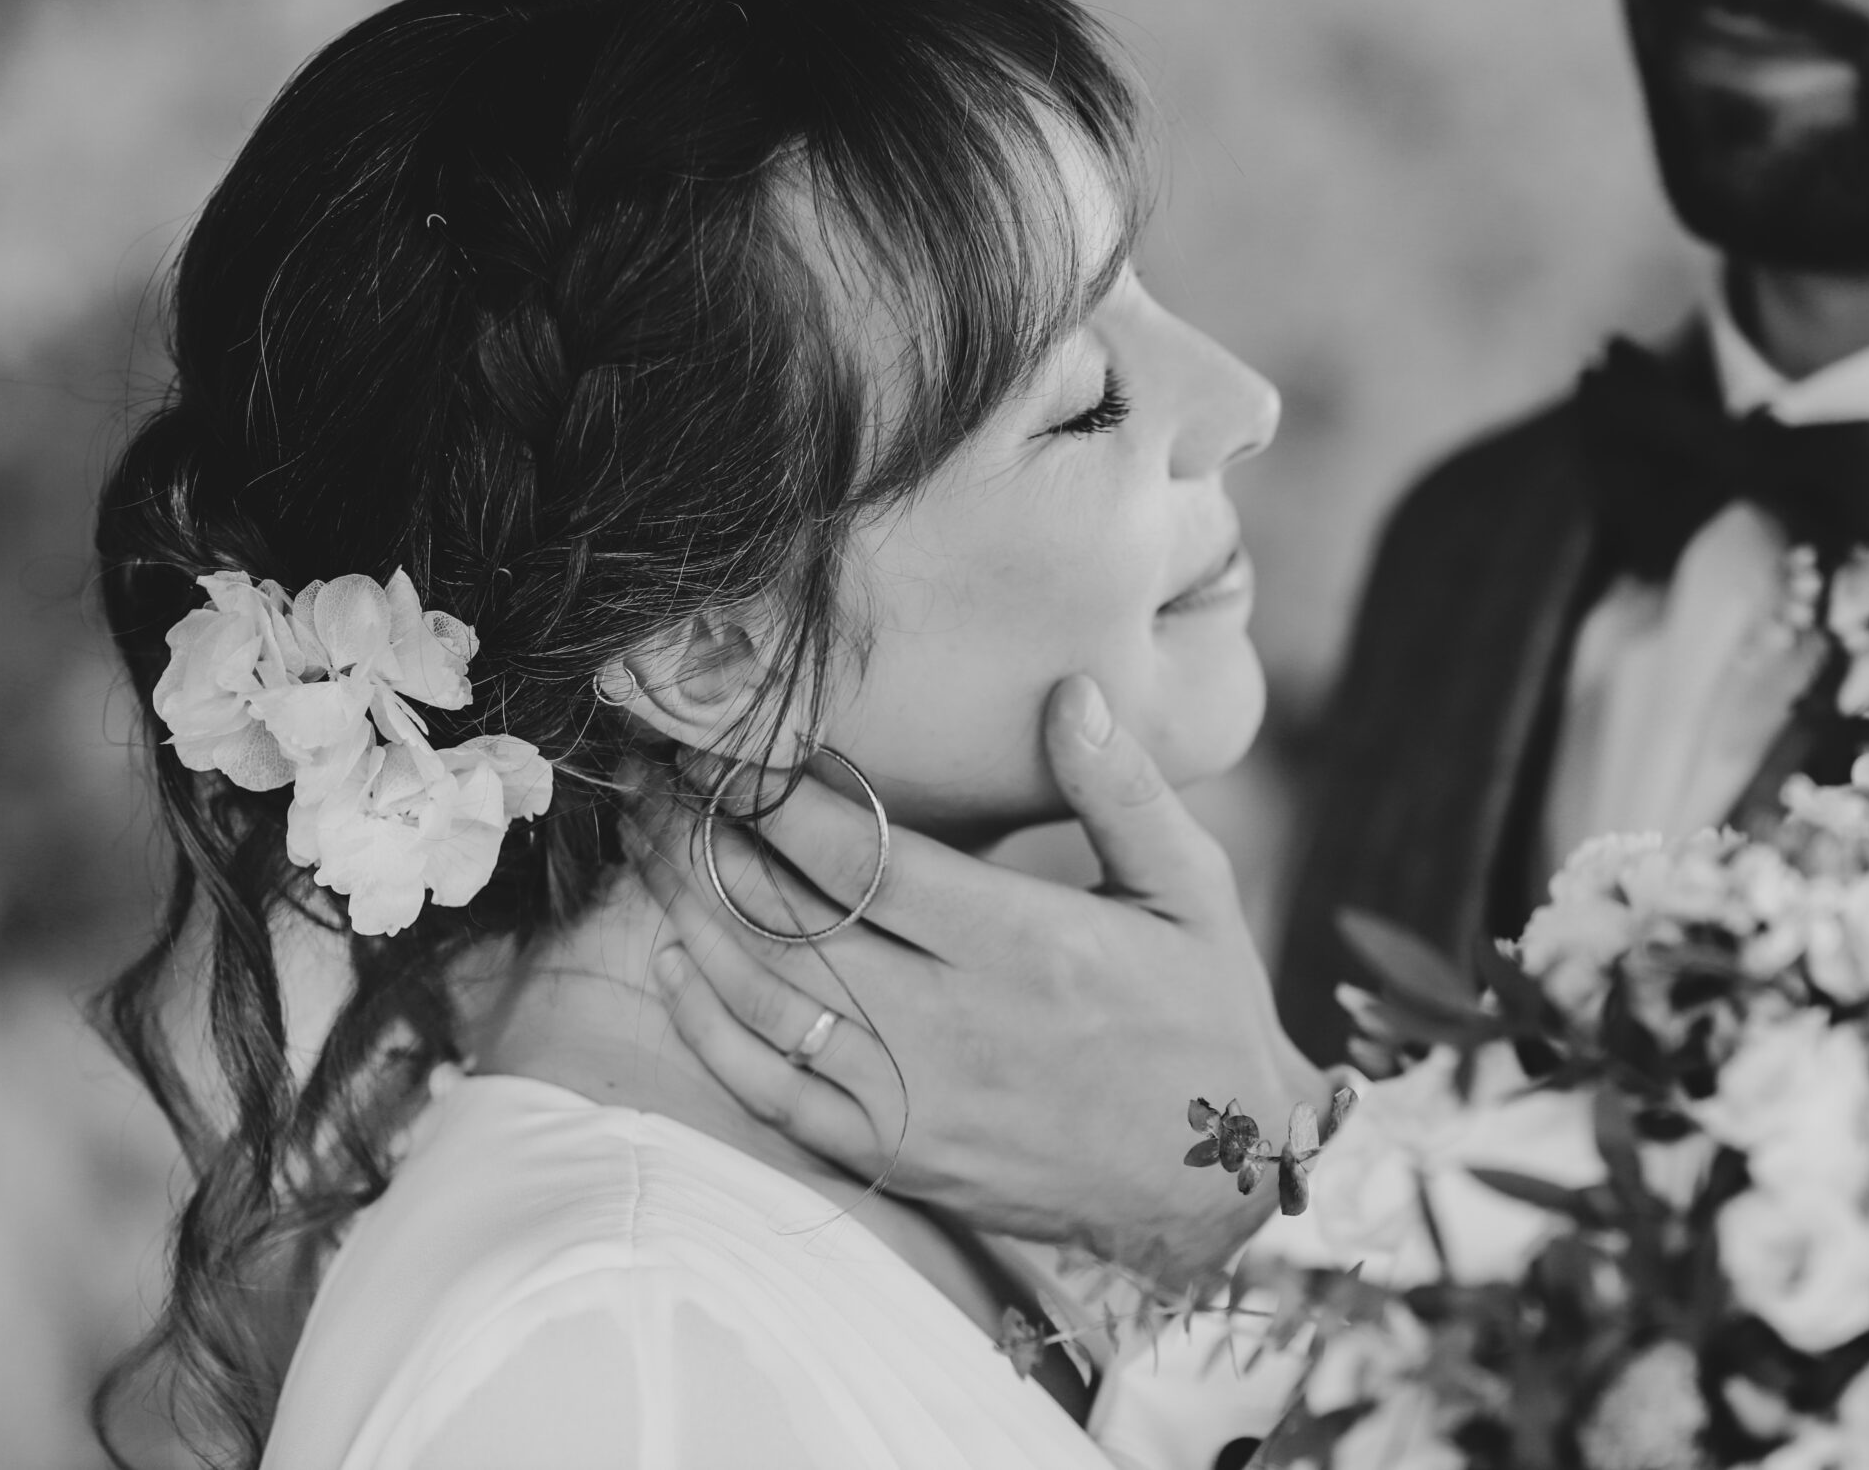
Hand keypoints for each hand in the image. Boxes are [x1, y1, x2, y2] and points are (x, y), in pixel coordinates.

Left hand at [628, 675, 1330, 1281]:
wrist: (1220, 1178)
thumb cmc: (1204, 1014)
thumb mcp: (1191, 890)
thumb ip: (1122, 790)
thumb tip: (1068, 690)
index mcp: (1027, 942)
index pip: (860, 856)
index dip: (774, 796)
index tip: (724, 744)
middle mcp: (957, 1023)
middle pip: (788, 921)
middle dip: (706, 842)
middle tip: (655, 779)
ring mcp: (919, 1099)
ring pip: (768, 1000)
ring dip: (691, 918)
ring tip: (648, 846)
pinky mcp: (899, 1155)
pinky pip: (776, 1095)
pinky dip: (711, 1031)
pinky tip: (673, 968)